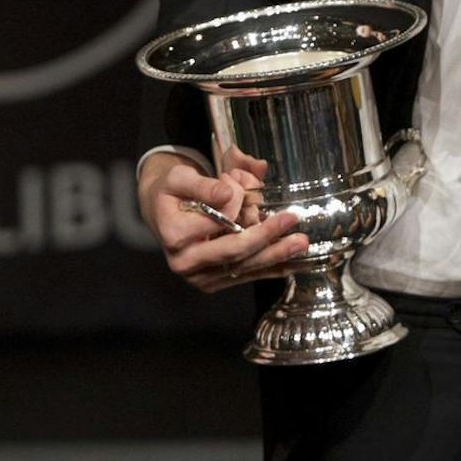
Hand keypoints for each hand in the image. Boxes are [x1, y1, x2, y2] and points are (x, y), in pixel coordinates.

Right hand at [136, 152, 307, 292]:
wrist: (160, 212)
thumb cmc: (171, 191)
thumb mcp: (179, 178)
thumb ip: (204, 185)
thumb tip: (229, 194)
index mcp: (175, 235)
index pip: (217, 221)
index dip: (237, 203)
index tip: (247, 182)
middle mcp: (185, 262)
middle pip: (234, 251)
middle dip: (267, 237)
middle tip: (291, 219)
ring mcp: (199, 276)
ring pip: (244, 267)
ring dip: (275, 255)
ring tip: (300, 242)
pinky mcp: (212, 282)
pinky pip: (246, 275)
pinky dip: (271, 269)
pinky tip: (293, 263)